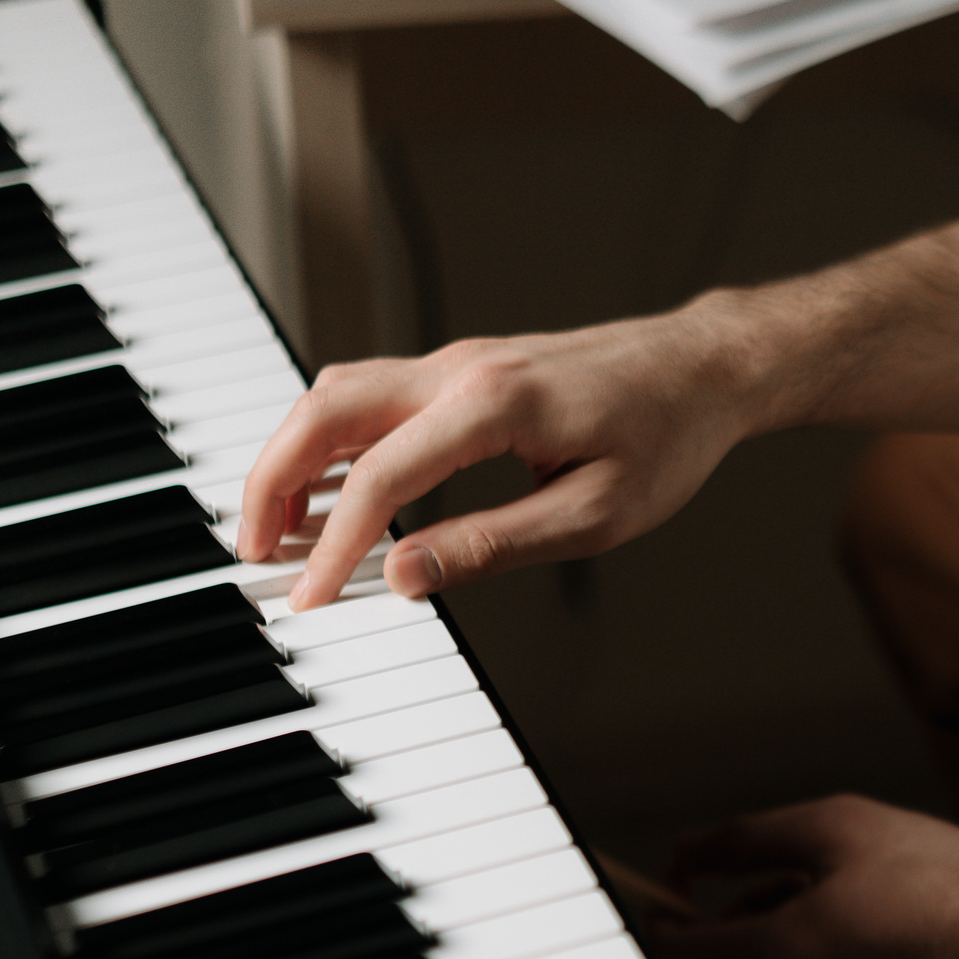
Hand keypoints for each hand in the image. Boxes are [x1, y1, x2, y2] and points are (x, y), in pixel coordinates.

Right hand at [238, 315, 758, 609]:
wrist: (703, 368)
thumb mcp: (592, 515)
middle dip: (272, 481)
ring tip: (278, 529)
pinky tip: (329, 489)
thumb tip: (404, 576)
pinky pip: (372, 397)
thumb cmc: (666, 440)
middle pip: (326, 411)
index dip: (334, 544)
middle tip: (255, 552)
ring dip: (293, 456)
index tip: (310, 598)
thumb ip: (492, 545)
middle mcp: (462, 368)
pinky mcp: (464, 370)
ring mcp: (459, 361)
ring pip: (338, 395)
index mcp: (495, 405)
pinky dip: (331, 440)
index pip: (382, 477)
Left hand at [649, 795, 958, 958]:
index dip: (663, 915)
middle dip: (724, 930)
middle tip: (776, 880)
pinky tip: (865, 944)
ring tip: (835, 903)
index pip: (676, 952)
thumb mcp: (832, 827)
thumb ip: (741, 839)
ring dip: (769, 955)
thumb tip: (683, 853)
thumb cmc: (934, 875)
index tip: (675, 886)